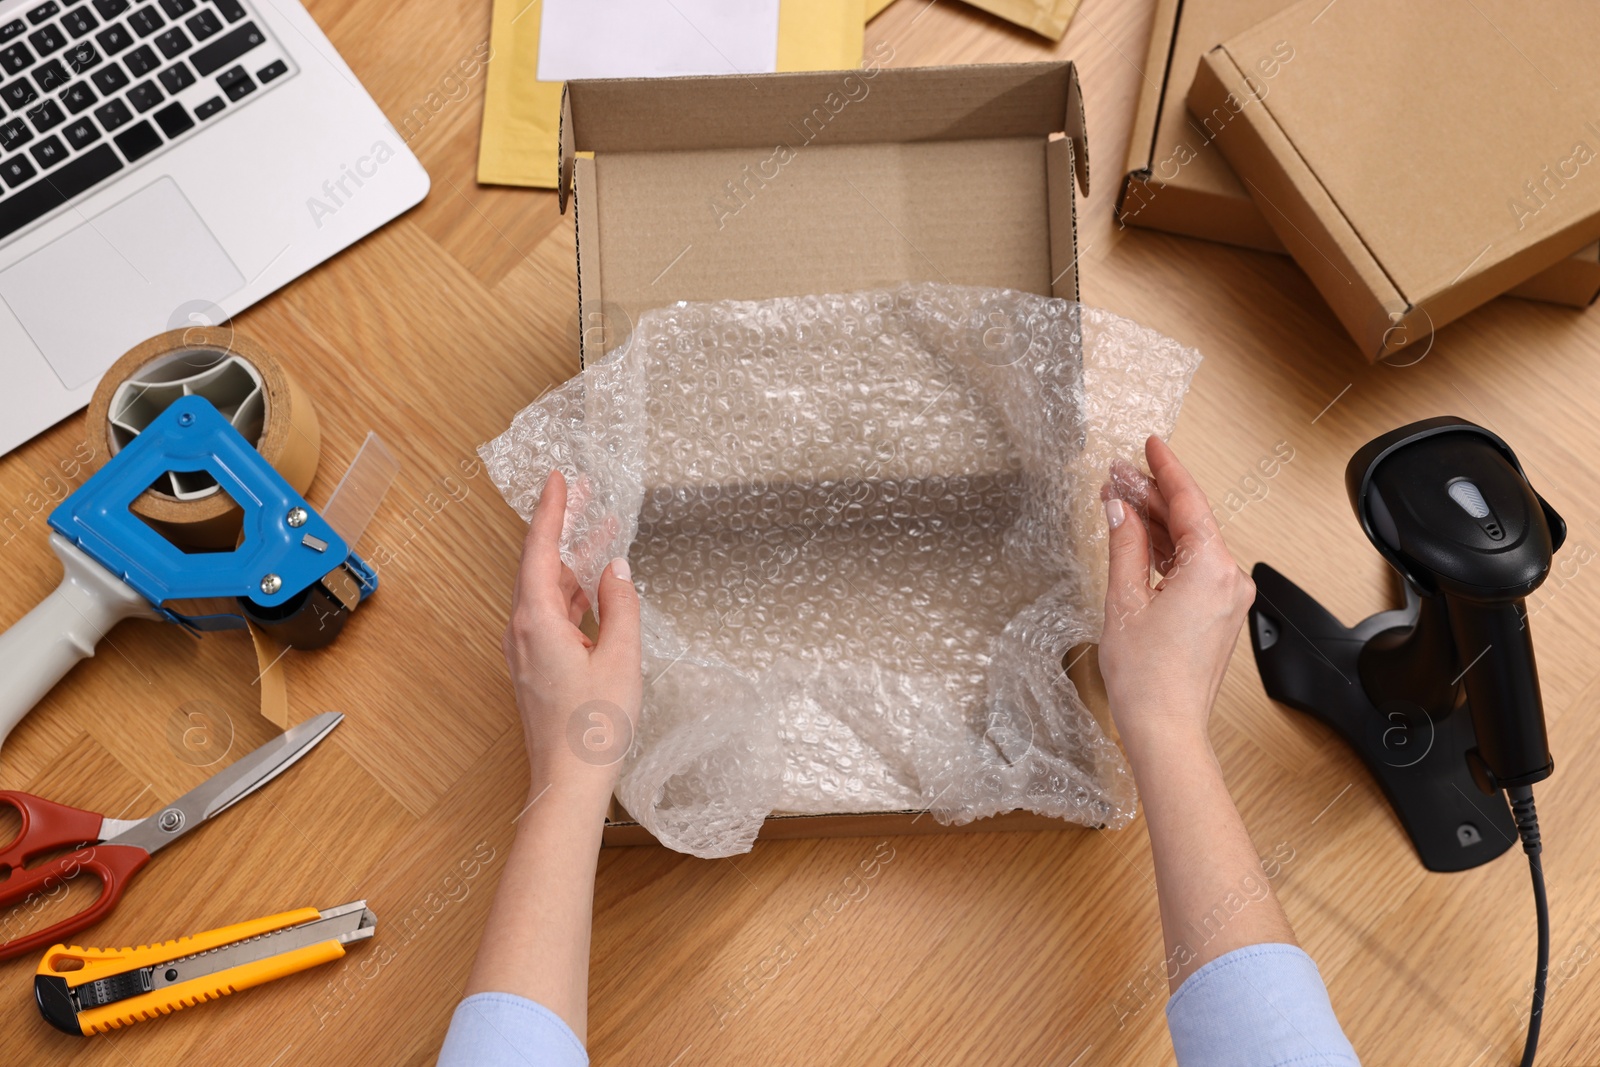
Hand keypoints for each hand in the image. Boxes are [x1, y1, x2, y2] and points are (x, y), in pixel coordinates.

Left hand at [503, 469, 641, 809]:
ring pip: (548, 589)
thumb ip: (622, 606)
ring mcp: (528, 650)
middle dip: (563, 526)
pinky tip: (596, 585)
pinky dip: (575, 591)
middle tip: (584, 492)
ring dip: (573, 559)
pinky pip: (554, 613)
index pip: (539, 549)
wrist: (569, 783)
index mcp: (537, 621)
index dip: (550, 510)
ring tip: (601, 530)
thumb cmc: (593, 728)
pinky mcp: (538, 666)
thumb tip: (617, 569)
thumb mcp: (621, 658)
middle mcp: (523, 631)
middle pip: (540, 564)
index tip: (559, 478)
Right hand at [1097, 436, 1254, 759]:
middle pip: (1190, 521)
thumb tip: (1118, 509)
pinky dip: (1167, 552)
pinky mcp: (1220, 615)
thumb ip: (1123, 545)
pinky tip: (1140, 541)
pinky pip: (1194, 568)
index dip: (1166, 468)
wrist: (1166, 728)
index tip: (1152, 445)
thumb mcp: (1123, 600)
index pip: (1188, 502)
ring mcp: (1227, 599)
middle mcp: (1229, 580)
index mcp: (1211, 569)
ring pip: (1191, 545)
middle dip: (1153, 496)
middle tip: (1118, 476)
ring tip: (1120, 504)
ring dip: (1157, 524)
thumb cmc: (1149, 679)